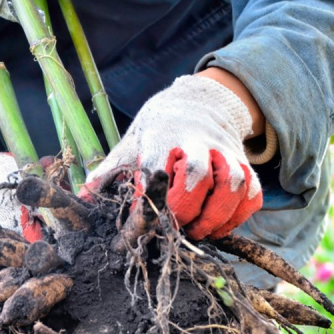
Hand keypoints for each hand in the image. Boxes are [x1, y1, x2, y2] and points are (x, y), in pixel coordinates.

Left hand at [83, 75, 264, 239]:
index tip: (142, 223)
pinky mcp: (244, 163)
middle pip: (196, 175)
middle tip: (175, 230)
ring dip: (216, 217)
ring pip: (232, 185)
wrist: (199, 100)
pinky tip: (219, 227)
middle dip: (185, 209)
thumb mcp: (130, 144)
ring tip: (198, 232)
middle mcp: (196, 142)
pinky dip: (238, 216)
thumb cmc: (157, 131)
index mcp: (161, 138)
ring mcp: (225, 152)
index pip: (156, 168)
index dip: (150, 200)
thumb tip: (82, 199)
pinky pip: (251, 193)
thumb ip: (108, 172)